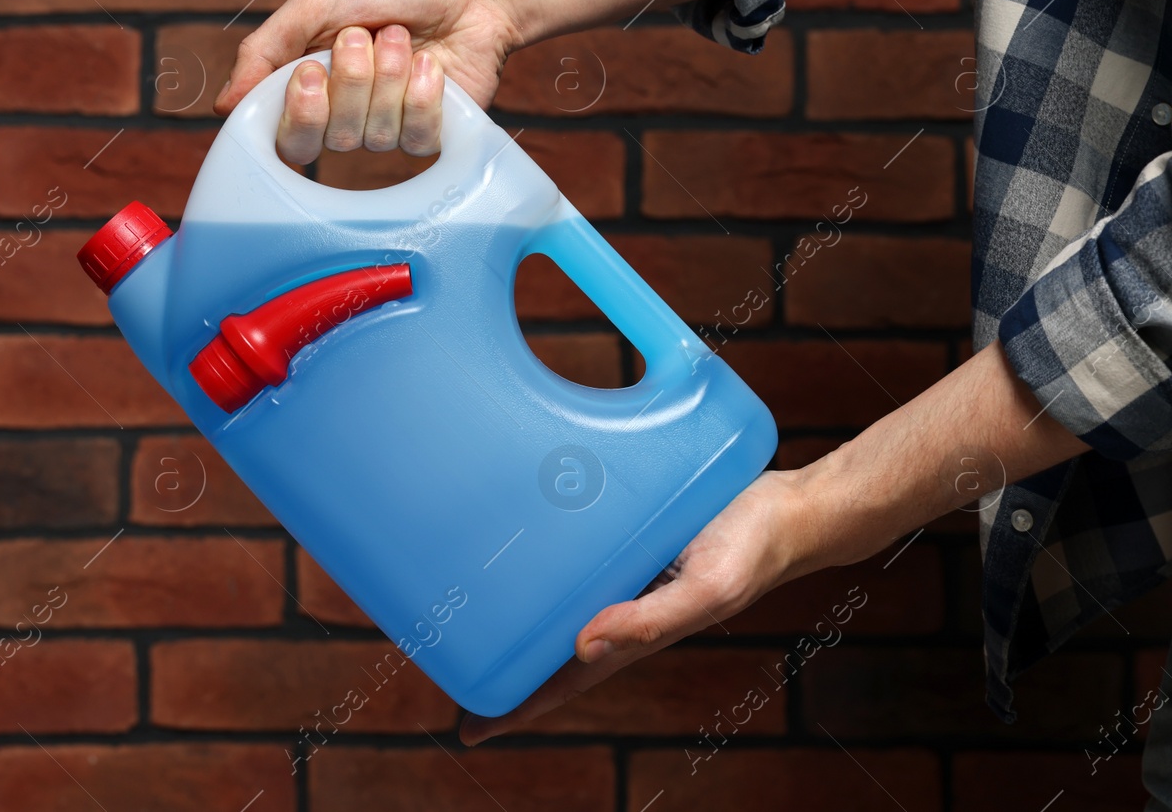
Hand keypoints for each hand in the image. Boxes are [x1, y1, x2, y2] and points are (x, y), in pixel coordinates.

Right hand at [212, 0, 521, 164]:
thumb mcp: (316, 3)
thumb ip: (265, 51)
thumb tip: (224, 107)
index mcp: (311, 87)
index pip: (286, 138)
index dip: (299, 112)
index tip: (312, 69)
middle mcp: (345, 116)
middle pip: (330, 139)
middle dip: (351, 83)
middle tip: (363, 38)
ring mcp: (388, 128)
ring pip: (375, 135)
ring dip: (391, 74)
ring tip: (403, 37)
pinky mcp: (431, 134)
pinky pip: (416, 137)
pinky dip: (423, 92)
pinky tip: (433, 64)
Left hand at [459, 469, 812, 744]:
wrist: (791, 507)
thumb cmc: (755, 552)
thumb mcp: (708, 591)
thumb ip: (649, 620)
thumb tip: (581, 646)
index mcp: (633, 633)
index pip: (562, 683)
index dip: (516, 708)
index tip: (467, 730)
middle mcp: (620, 605)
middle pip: (549, 645)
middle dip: (501, 660)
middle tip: (444, 661)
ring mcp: (624, 571)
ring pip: (559, 598)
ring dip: (518, 609)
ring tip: (466, 608)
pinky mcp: (630, 531)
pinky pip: (578, 551)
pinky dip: (547, 557)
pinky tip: (521, 540)